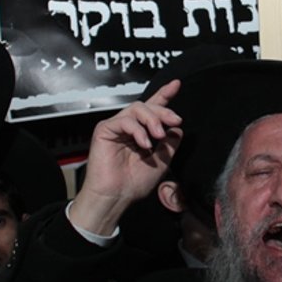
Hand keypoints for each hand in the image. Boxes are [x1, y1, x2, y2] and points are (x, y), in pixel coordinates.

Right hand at [69, 79, 183, 235]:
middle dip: (164, 110)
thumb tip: (177, 128)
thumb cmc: (134, 183)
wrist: (116, 197)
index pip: (154, 109)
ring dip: (152, 119)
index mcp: (142, 133)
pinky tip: (144, 143)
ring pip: (137, 109)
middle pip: (147, 106)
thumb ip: (169, 144)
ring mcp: (116, 127)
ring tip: (158, 135)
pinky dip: (137, 130)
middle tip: (176, 121)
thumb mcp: (161, 161)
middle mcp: (128, 127)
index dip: (164, 95)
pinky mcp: (105, 130)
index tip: (177, 84)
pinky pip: (124, 120)